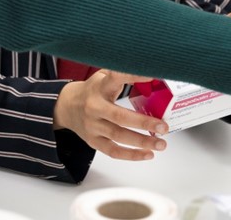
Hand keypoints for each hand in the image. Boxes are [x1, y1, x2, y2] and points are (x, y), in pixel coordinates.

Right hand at [52, 70, 168, 160]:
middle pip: (119, 116)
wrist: (66, 107)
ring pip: (118, 136)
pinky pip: (113, 151)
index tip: (152, 76)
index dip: (133, 76)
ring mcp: (92, 126)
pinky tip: (147, 154)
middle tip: (164, 126)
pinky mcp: (93, 141)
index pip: (115, 79)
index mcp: (99, 87)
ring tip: (161, 143)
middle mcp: (94, 107)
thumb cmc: (92, 91)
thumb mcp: (104, 77)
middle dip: (143, 122)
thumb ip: (123, 74)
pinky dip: (131, 155)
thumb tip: (153, 74)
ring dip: (142, 141)